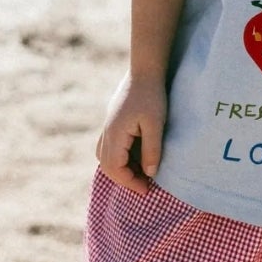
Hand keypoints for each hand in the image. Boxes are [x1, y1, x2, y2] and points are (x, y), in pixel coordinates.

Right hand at [96, 71, 166, 192]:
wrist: (144, 72)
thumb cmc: (152, 96)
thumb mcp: (156, 124)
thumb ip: (152, 150)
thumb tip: (149, 173)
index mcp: (115, 134)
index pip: (115, 168)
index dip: (129, 182)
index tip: (147, 189)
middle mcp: (107, 133)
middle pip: (107, 166)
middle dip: (125, 179)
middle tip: (145, 186)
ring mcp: (108, 127)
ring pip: (105, 157)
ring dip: (121, 169)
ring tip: (140, 173)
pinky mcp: (113, 122)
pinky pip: (109, 147)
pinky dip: (119, 158)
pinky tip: (135, 157)